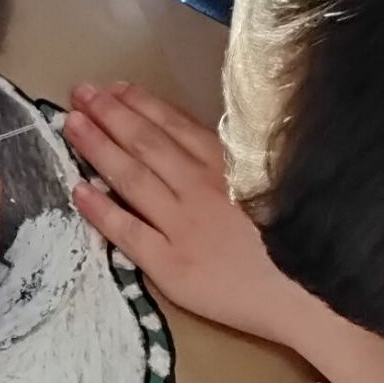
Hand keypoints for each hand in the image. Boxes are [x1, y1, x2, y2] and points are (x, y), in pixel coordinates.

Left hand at [64, 81, 315, 347]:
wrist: (311, 295)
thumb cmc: (300, 241)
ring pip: (131, 177)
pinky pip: (127, 231)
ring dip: (98, 147)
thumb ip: (237, 161)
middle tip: (80, 92)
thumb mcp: (275, 183)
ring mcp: (182, 225)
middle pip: (146, 143)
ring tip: (71, 124)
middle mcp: (200, 187)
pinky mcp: (171, 264)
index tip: (114, 87)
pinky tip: (77, 189)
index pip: (174, 126)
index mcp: (228, 166)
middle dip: (109, 114)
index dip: (140, 104)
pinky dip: (100, 209)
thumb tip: (200, 137)